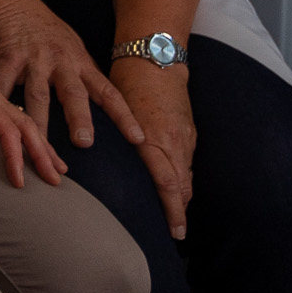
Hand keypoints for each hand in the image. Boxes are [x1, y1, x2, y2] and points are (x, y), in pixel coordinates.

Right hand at [0, 0, 145, 153]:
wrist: (6, 2)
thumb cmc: (41, 28)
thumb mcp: (69, 47)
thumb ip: (81, 73)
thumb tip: (102, 102)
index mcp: (79, 62)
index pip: (107, 92)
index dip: (124, 116)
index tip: (138, 139)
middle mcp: (60, 61)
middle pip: (74, 94)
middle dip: (80, 118)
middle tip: (85, 142)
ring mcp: (33, 60)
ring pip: (37, 96)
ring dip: (40, 123)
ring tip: (39, 148)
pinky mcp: (7, 59)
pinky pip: (3, 86)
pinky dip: (1, 105)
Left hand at [0, 11, 65, 185]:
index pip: (8, 130)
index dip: (15, 156)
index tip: (19, 180)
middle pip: (26, 126)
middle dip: (42, 153)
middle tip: (55, 179)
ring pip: (26, 121)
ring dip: (42, 145)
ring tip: (58, 168)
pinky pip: (16, 118)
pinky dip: (31, 134)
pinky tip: (37, 145)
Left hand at [114, 60, 196, 237]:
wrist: (156, 58)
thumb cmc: (128, 83)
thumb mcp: (117, 114)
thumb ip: (117, 142)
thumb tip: (102, 166)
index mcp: (154, 140)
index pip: (167, 184)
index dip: (172, 211)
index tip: (173, 232)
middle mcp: (174, 142)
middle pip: (182, 186)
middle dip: (180, 212)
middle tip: (176, 234)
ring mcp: (184, 137)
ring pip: (187, 176)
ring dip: (182, 199)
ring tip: (175, 219)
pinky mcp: (189, 131)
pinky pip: (187, 162)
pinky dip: (183, 179)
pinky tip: (176, 190)